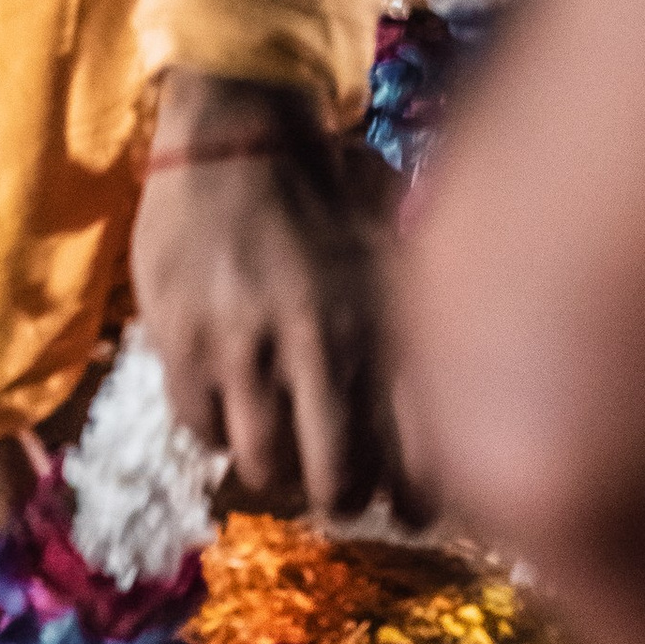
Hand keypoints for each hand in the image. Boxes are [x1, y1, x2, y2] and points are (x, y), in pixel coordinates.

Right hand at [133, 71, 403, 514]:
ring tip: (285, 454)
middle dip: (342, 498)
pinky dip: (221, 432)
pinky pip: (203, 430)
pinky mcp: (181, 342)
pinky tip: (235, 405)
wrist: (235, 130)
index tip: (411, 513)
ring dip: (278, 471)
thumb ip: (418, 329)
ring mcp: (243, 347)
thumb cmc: (329, 190)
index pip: (410, 451)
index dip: (414, 502)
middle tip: (339, 489)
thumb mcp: (394, 251)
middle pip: (335, 480)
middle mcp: (317, 343)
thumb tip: (463, 404)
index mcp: (380, 324)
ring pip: (264, 466)